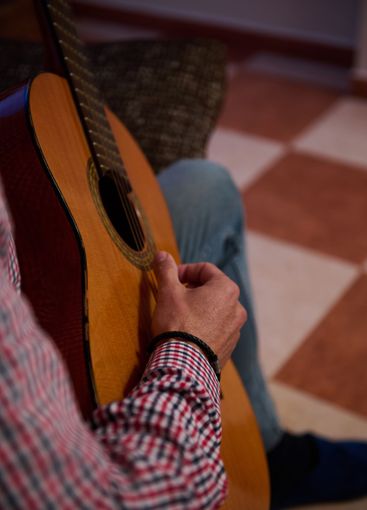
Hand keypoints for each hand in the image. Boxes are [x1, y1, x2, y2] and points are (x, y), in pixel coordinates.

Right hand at [151, 251, 246, 367]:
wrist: (183, 365)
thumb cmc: (177, 324)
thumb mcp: (168, 292)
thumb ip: (167, 270)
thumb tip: (162, 254)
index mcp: (226, 289)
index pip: (205, 269)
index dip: (185, 270)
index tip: (171, 278)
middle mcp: (237, 307)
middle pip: (213, 288)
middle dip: (193, 289)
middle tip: (175, 295)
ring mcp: (236, 329)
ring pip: (216, 309)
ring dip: (200, 307)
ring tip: (181, 315)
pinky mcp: (230, 346)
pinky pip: (217, 328)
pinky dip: (205, 325)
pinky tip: (188, 332)